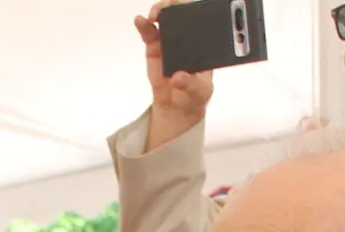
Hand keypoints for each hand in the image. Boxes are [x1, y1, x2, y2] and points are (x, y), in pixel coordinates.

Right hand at [137, 2, 213, 149]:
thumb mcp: (200, 92)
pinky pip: (149, 34)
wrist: (177, 108)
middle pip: (182, 14)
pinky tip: (140, 21)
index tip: (194, 10)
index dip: (198, 10)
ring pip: (165, 19)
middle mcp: (187, 39)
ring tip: (155, 15)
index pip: (203, 20)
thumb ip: (191, 84)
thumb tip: (177, 77)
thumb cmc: (193, 95)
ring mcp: (169, 42)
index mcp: (204, 44)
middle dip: (176, 6)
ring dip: (160, 11)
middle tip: (171, 8)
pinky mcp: (155, 48)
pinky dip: (144, 26)